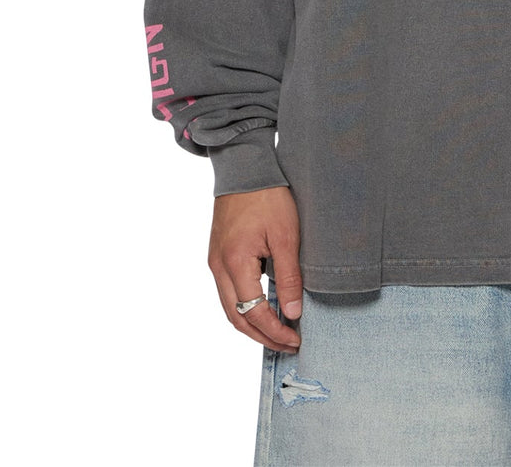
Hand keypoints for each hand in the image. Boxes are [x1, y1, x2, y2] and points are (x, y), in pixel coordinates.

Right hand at [208, 186, 303, 351]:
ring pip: (230, 307)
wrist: (245, 166)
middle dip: (262, 336)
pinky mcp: (217, 255)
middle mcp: (218, 266)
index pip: (253, 312)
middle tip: (288, 345)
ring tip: (278, 333)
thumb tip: (292, 313)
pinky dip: (245, 307)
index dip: (275, 331)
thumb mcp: (287, 235)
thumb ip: (289, 277)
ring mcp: (214, 261)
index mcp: (234, 262)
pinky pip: (228, 292)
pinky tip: (264, 309)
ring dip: (252, 324)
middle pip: (236, 317)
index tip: (296, 339)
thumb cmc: (268, 196)